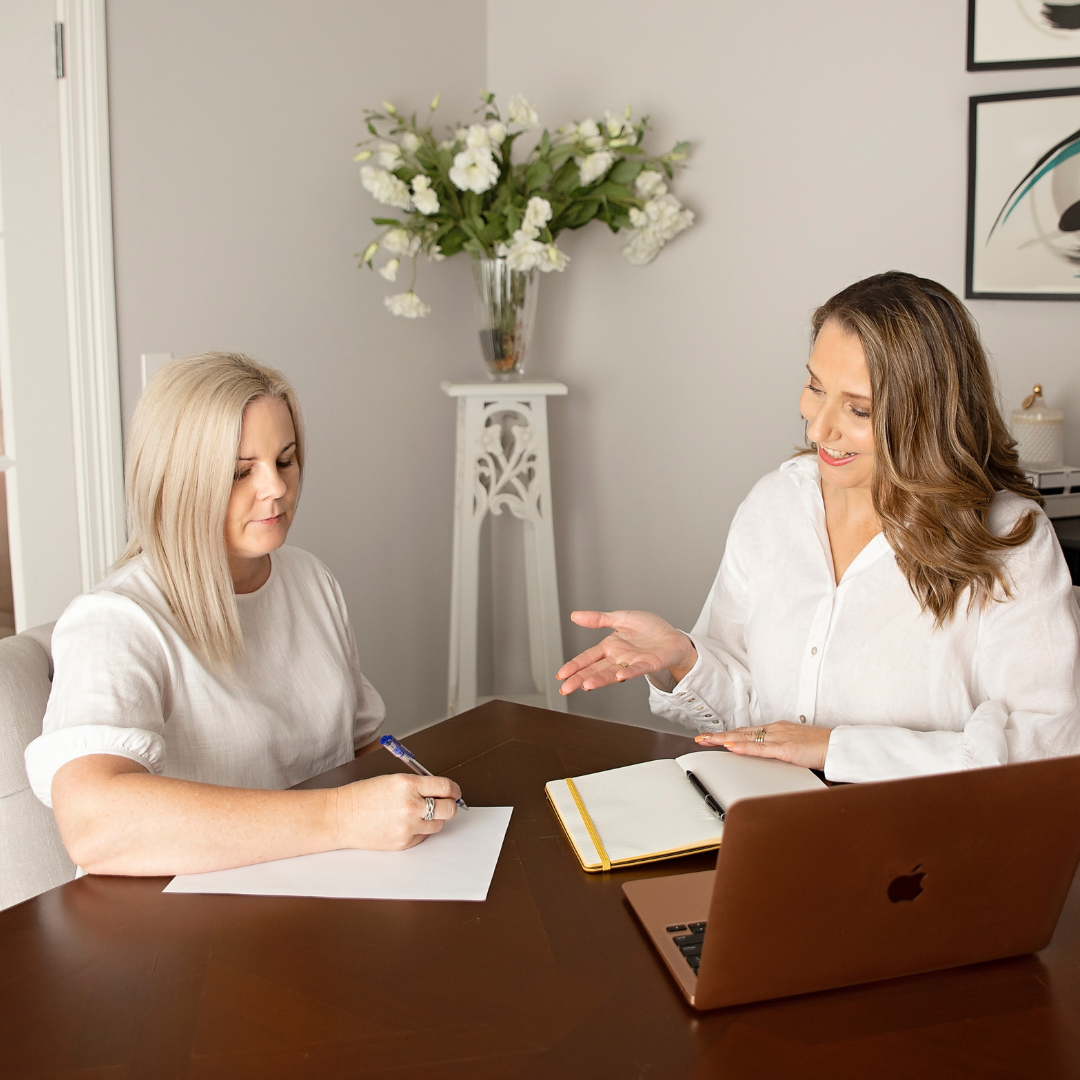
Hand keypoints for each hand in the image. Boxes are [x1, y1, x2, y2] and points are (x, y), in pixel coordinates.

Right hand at [332, 772, 461, 850]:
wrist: (340, 817)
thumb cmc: (362, 796)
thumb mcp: (392, 780)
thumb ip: (418, 785)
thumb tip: (441, 792)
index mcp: (408, 784)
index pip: (445, 786)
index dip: (454, 789)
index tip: (454, 792)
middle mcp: (411, 805)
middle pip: (448, 808)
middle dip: (450, 805)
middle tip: (445, 804)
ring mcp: (408, 826)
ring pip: (438, 824)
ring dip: (433, 819)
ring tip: (417, 814)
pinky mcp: (403, 842)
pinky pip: (423, 837)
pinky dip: (419, 831)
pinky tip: (403, 825)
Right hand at [557, 610, 697, 694]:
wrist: (673, 636)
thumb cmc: (649, 628)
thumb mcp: (621, 618)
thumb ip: (599, 619)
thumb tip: (575, 615)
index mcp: (610, 646)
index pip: (587, 657)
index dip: (574, 665)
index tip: (561, 675)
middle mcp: (618, 657)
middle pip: (595, 669)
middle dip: (579, 678)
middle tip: (565, 688)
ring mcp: (632, 663)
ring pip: (612, 673)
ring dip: (599, 679)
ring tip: (586, 685)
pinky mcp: (648, 664)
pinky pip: (637, 669)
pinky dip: (628, 673)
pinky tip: (619, 677)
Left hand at [695, 722, 830, 771]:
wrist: (839, 746)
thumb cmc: (822, 747)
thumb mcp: (796, 747)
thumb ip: (780, 751)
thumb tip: (769, 757)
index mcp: (777, 729)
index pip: (747, 731)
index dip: (729, 734)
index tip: (713, 737)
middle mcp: (775, 730)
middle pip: (741, 732)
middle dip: (719, 736)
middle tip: (700, 738)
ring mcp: (780, 738)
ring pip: (746, 738)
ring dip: (725, 739)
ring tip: (708, 741)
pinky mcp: (786, 749)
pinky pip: (761, 749)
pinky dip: (744, 748)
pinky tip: (731, 747)